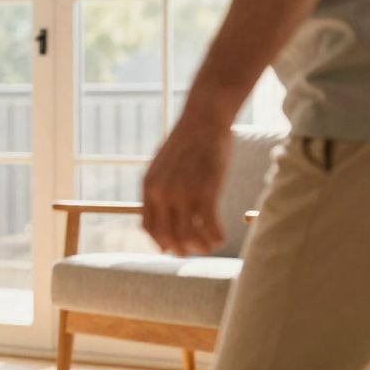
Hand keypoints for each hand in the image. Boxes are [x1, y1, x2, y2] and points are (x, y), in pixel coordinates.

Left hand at [141, 117, 230, 256]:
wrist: (203, 119)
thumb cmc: (188, 141)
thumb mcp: (163, 164)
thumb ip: (160, 186)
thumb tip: (165, 209)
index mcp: (148, 186)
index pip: (148, 227)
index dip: (160, 243)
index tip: (173, 247)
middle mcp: (161, 193)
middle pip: (166, 237)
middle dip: (181, 250)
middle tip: (195, 250)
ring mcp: (182, 193)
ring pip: (188, 237)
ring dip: (201, 247)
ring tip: (211, 246)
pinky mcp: (206, 192)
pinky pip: (210, 227)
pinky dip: (216, 237)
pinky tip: (222, 237)